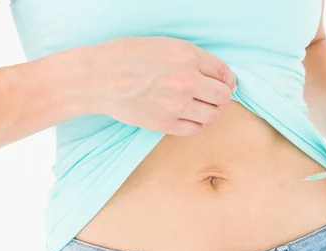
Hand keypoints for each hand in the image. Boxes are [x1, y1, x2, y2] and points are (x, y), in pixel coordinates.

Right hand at [71, 36, 236, 136]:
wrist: (97, 78)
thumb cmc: (126, 56)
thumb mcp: (163, 45)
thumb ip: (190, 58)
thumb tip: (215, 75)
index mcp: (186, 56)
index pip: (224, 73)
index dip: (227, 80)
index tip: (225, 84)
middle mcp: (186, 81)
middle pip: (222, 97)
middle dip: (218, 96)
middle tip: (208, 96)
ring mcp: (176, 105)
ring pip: (212, 116)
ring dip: (207, 112)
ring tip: (194, 107)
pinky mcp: (165, 124)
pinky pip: (195, 130)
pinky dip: (193, 125)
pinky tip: (183, 117)